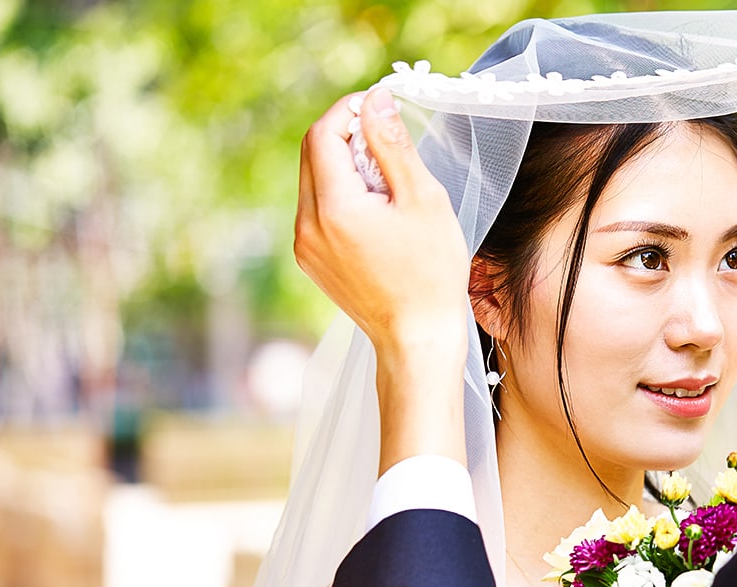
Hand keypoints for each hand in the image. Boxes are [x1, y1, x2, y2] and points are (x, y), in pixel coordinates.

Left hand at [294, 88, 469, 358]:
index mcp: (335, 208)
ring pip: (313, 181)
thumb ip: (393, 145)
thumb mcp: (423, 199)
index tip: (379, 107)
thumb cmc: (431, 272)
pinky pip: (316, 210)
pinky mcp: (311, 259)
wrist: (417, 336)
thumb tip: (375, 101)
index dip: (348, 112)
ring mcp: (305, 246)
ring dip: (344, 166)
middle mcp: (308, 226)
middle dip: (346, 136)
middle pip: (312, 155)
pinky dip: (340, 195)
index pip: (323, 135)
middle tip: (387, 141)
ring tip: (387, 184)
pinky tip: (376, 212)